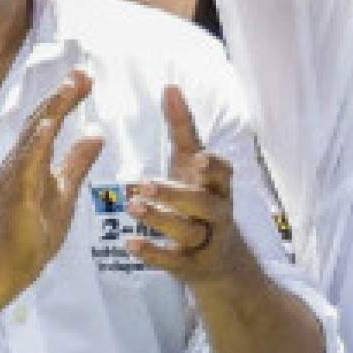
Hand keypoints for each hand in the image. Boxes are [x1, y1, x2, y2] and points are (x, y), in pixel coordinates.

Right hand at [0, 71, 103, 291]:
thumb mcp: (66, 191)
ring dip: (50, 111)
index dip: (67, 100)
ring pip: (32, 137)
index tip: (85, 78)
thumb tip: (96, 132)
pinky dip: (35, 144)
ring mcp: (15, 178)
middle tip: (81, 72)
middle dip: (61, 96)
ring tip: (68, 88)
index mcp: (34, 161)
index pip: (51, 122)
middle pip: (41, 121)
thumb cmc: (33, 232)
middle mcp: (20, 163)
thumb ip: (78, 162)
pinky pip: (25, 165)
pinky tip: (47, 126)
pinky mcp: (14, 195)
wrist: (9, 267)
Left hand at [126, 87, 253, 290]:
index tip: (197, 158)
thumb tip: (170, 86)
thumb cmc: (201, 200)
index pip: (223, 174)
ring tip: (132, 207)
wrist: (220, 260)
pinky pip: (173, 261)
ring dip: (159, 220)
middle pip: (205, 204)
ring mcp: (206, 241)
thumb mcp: (193, 165)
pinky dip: (153, 254)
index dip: (213, 167)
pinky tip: (129, 244)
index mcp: (219, 186)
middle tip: (144, 183)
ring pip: (188, 232)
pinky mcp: (191, 266)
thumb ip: (183, 128)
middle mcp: (217, 213)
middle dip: (176, 194)